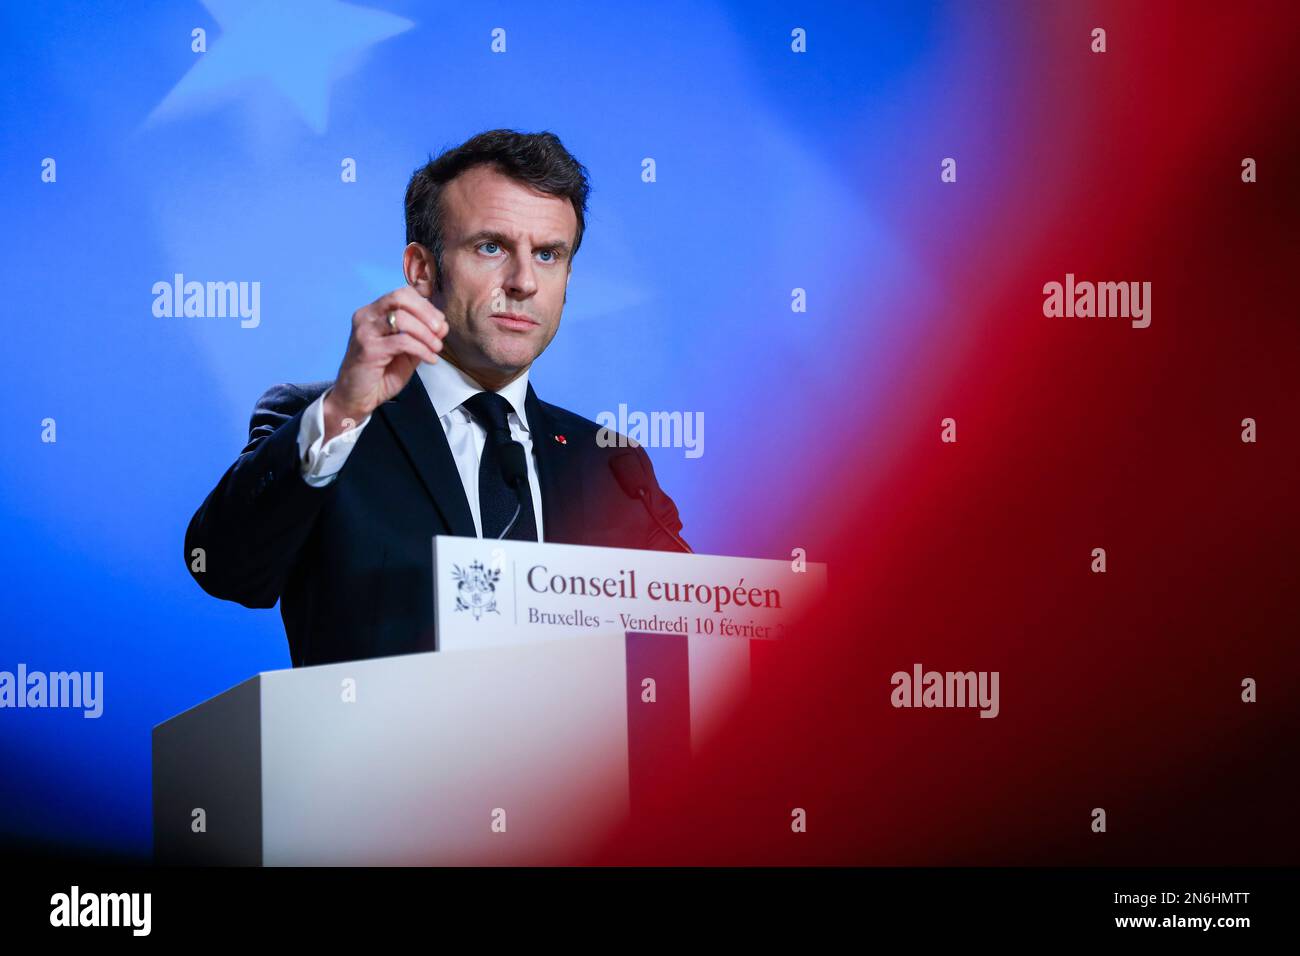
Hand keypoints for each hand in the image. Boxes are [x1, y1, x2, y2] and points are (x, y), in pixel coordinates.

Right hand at [323, 287, 447, 441]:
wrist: (356, 397)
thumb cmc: (380, 374)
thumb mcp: (407, 351)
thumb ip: (422, 336)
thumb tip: (442, 325)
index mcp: (374, 312)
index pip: (403, 294)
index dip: (426, 306)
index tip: (440, 325)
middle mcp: (366, 316)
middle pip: (400, 296)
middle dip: (426, 312)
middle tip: (440, 331)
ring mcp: (365, 331)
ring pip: (401, 318)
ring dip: (425, 333)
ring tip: (435, 348)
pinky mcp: (368, 349)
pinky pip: (402, 341)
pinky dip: (421, 349)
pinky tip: (429, 359)